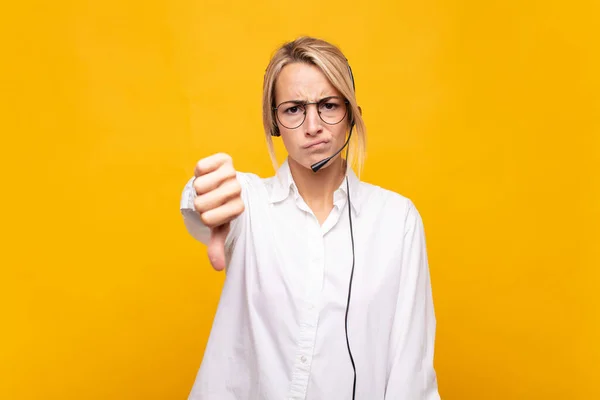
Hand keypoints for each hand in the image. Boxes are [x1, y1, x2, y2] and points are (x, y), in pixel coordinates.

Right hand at [193, 153, 244, 270]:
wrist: (223, 182)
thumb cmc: (219, 206)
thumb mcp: (218, 226)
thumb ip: (217, 244)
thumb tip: (217, 267)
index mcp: (238, 208)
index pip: (209, 220)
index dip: (204, 218)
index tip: (212, 214)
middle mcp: (238, 189)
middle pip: (201, 203)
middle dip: (199, 203)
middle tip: (207, 200)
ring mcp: (232, 173)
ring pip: (199, 185)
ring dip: (198, 187)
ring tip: (207, 187)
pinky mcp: (224, 159)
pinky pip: (200, 167)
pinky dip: (198, 171)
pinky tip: (206, 174)